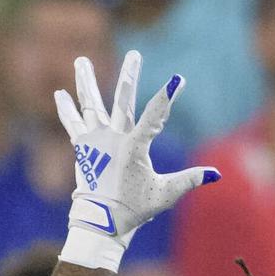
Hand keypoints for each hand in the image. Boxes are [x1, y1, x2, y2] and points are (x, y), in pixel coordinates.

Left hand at [54, 50, 215, 269]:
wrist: (101, 222)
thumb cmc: (135, 208)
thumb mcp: (165, 193)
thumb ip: (188, 179)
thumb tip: (216, 174)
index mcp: (134, 148)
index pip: (154, 117)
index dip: (166, 98)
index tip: (177, 79)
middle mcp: (113, 140)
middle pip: (123, 101)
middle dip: (130, 76)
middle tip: (135, 53)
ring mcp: (95, 142)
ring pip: (92, 106)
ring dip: (86, 83)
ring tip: (81, 60)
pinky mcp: (82, 148)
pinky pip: (73, 124)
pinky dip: (66, 110)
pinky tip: (59, 93)